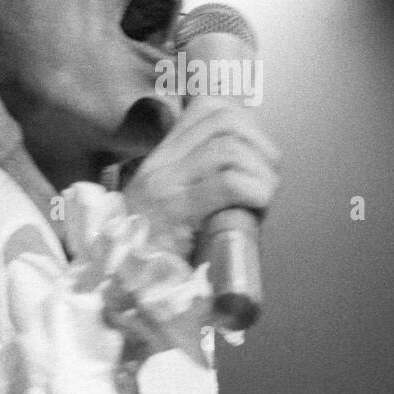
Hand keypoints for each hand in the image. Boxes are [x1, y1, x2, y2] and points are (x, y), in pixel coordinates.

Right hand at [120, 98, 281, 260]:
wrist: (126, 286)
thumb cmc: (158, 252)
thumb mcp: (174, 205)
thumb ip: (201, 180)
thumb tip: (250, 164)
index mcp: (162, 157)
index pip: (207, 107)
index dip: (245, 120)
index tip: (258, 150)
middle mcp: (160, 164)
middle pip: (223, 121)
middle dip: (259, 143)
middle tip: (268, 175)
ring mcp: (165, 186)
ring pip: (228, 149)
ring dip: (260, 170)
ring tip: (264, 194)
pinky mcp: (176, 212)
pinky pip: (227, 184)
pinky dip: (254, 190)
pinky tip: (258, 205)